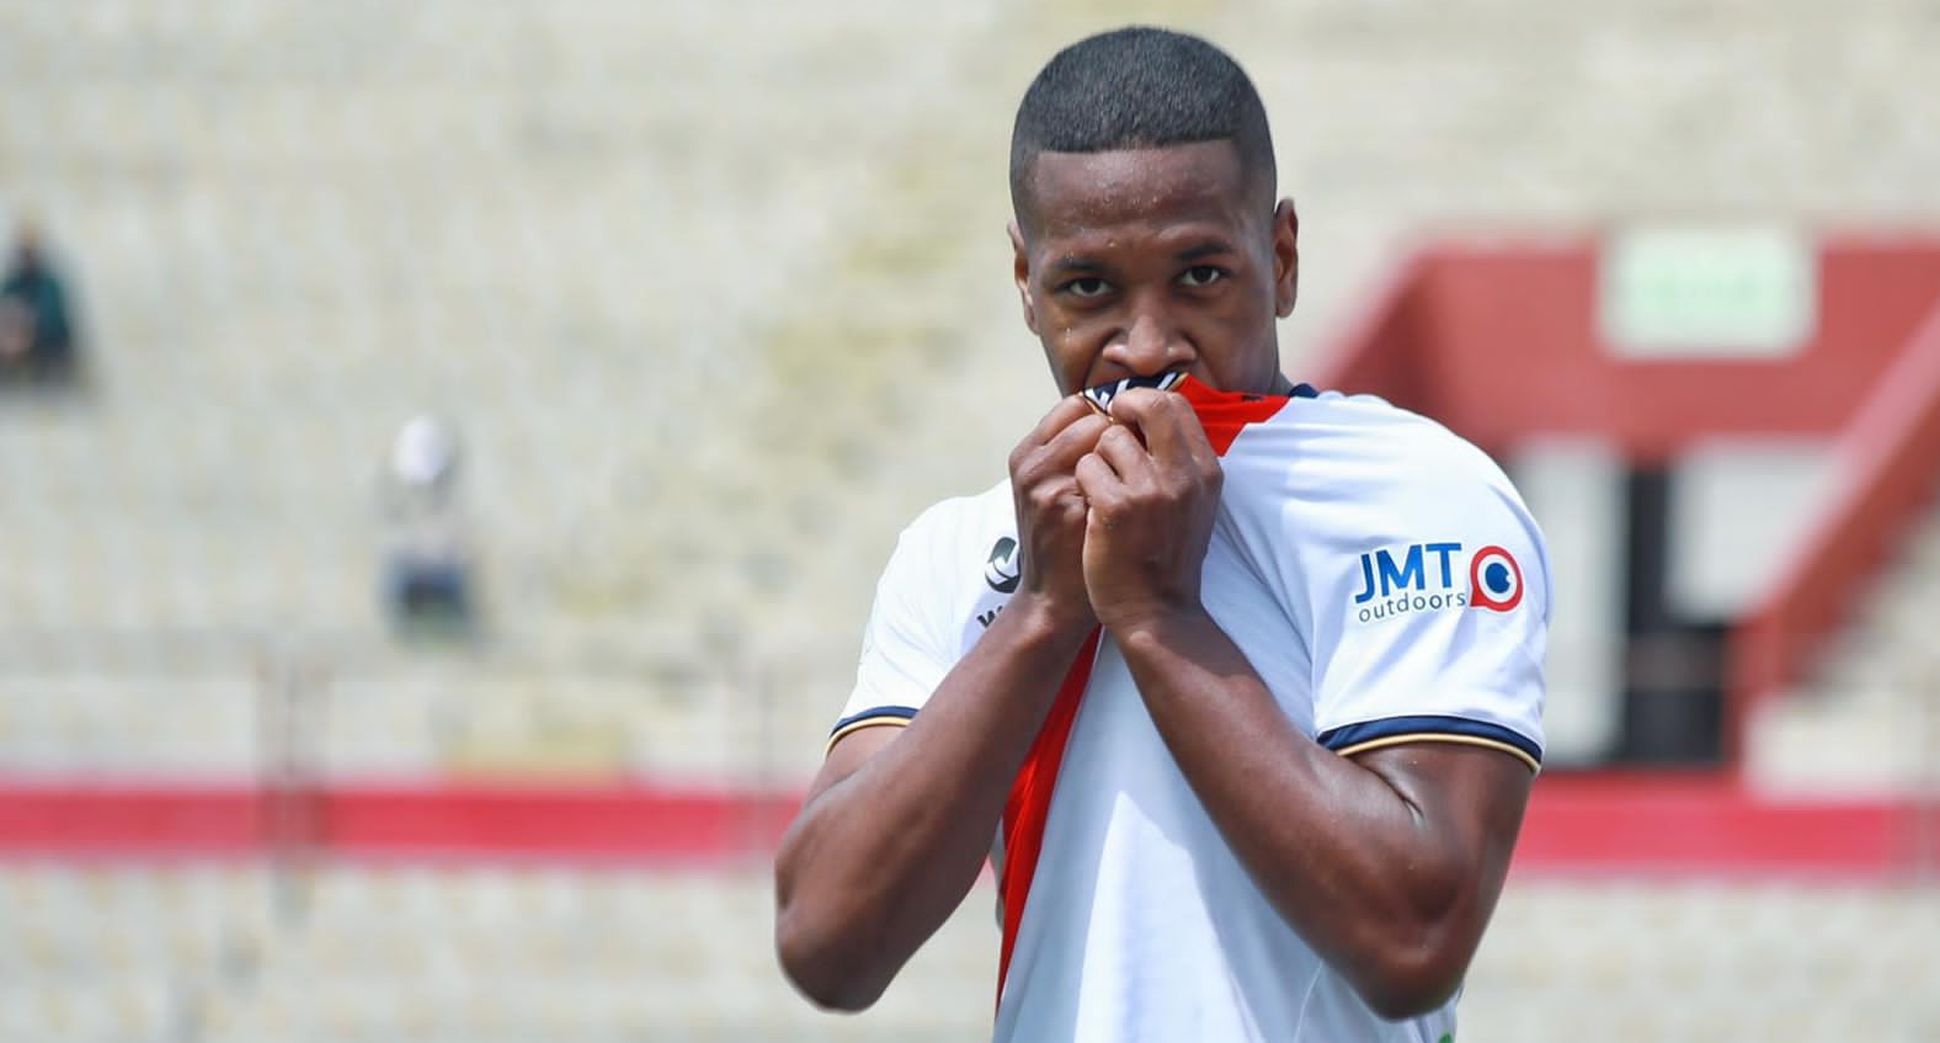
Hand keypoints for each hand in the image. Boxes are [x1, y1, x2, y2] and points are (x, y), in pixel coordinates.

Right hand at [1008, 396, 1109, 633]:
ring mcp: (1047, 486)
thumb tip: (1119, 413)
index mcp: (1025, 454)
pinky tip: (1132, 510)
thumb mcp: (1051, 488)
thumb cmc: (1063, 542)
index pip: (1077, 405)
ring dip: (1128, 458)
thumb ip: (1072, 452)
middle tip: (1133, 468)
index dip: (1109, 419)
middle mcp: (1031, 465)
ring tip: (1131, 489)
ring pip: (1105, 440)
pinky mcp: (1069, 509)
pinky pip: (1115, 473)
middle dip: (1122, 434)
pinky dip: (1132, 484)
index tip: (1126, 443)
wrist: (1055, 600)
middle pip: (1092, 415)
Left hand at [1073, 388, 1222, 632]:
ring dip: (1096, 456)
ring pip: (1110, 437)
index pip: (1177, 404)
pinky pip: (1088, 466)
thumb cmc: (1165, 556)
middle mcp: (1184, 476)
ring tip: (1101, 487)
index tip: (1126, 417)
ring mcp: (1152, 491)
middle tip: (1106, 427)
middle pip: (1151, 404)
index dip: (1144, 402)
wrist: (1156, 612)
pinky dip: (1082, 482)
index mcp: (1206, 471)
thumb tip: (1151, 412)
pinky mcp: (1118, 508)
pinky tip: (1090, 507)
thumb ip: (1180, 461)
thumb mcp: (1193, 505)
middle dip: (1121, 408)